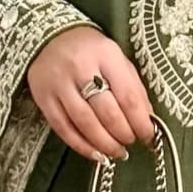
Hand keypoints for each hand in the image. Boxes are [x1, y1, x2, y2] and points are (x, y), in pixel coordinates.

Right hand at [26, 24, 156, 162]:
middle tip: (132, 142)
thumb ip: (132, 85)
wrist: (49, 37)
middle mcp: (81, 67)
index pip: (127, 95)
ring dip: (105, 144)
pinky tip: (96, 154)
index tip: (148, 136)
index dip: (141, 122)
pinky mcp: (44, 98)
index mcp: (105, 54)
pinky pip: (63, 129)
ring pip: (85, 123)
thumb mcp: (116, 57)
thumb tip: (147, 119)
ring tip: (117, 152)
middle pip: (106, 112)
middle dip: (123, 133)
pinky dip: (81, 146)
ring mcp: (59, 84)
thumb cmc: (90, 50)